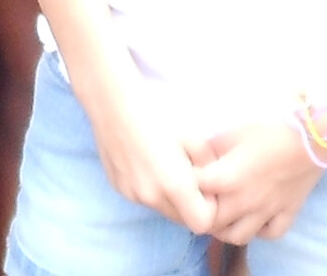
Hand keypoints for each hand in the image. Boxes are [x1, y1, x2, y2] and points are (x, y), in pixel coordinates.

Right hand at [81, 67, 215, 233]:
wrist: (112, 101)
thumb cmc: (157, 113)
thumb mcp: (194, 136)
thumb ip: (209, 166)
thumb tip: (214, 182)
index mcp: (174, 185)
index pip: (202, 223)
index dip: (209, 208)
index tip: (206, 186)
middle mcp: (151, 196)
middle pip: (181, 220)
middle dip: (190, 204)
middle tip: (189, 174)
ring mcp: (131, 194)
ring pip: (161, 209)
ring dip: (169, 197)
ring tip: (166, 164)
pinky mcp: (118, 187)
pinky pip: (142, 198)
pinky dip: (150, 188)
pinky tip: (146, 161)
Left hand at [185, 110, 324, 242]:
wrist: (312, 135)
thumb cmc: (271, 128)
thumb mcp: (234, 130)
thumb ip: (213, 145)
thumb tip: (197, 149)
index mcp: (226, 179)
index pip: (193, 192)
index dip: (187, 184)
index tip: (189, 175)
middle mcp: (243, 201)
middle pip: (212, 223)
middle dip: (202, 213)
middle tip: (202, 199)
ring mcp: (267, 211)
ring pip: (238, 236)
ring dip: (226, 228)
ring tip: (225, 214)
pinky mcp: (288, 213)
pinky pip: (270, 234)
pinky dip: (260, 230)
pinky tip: (256, 217)